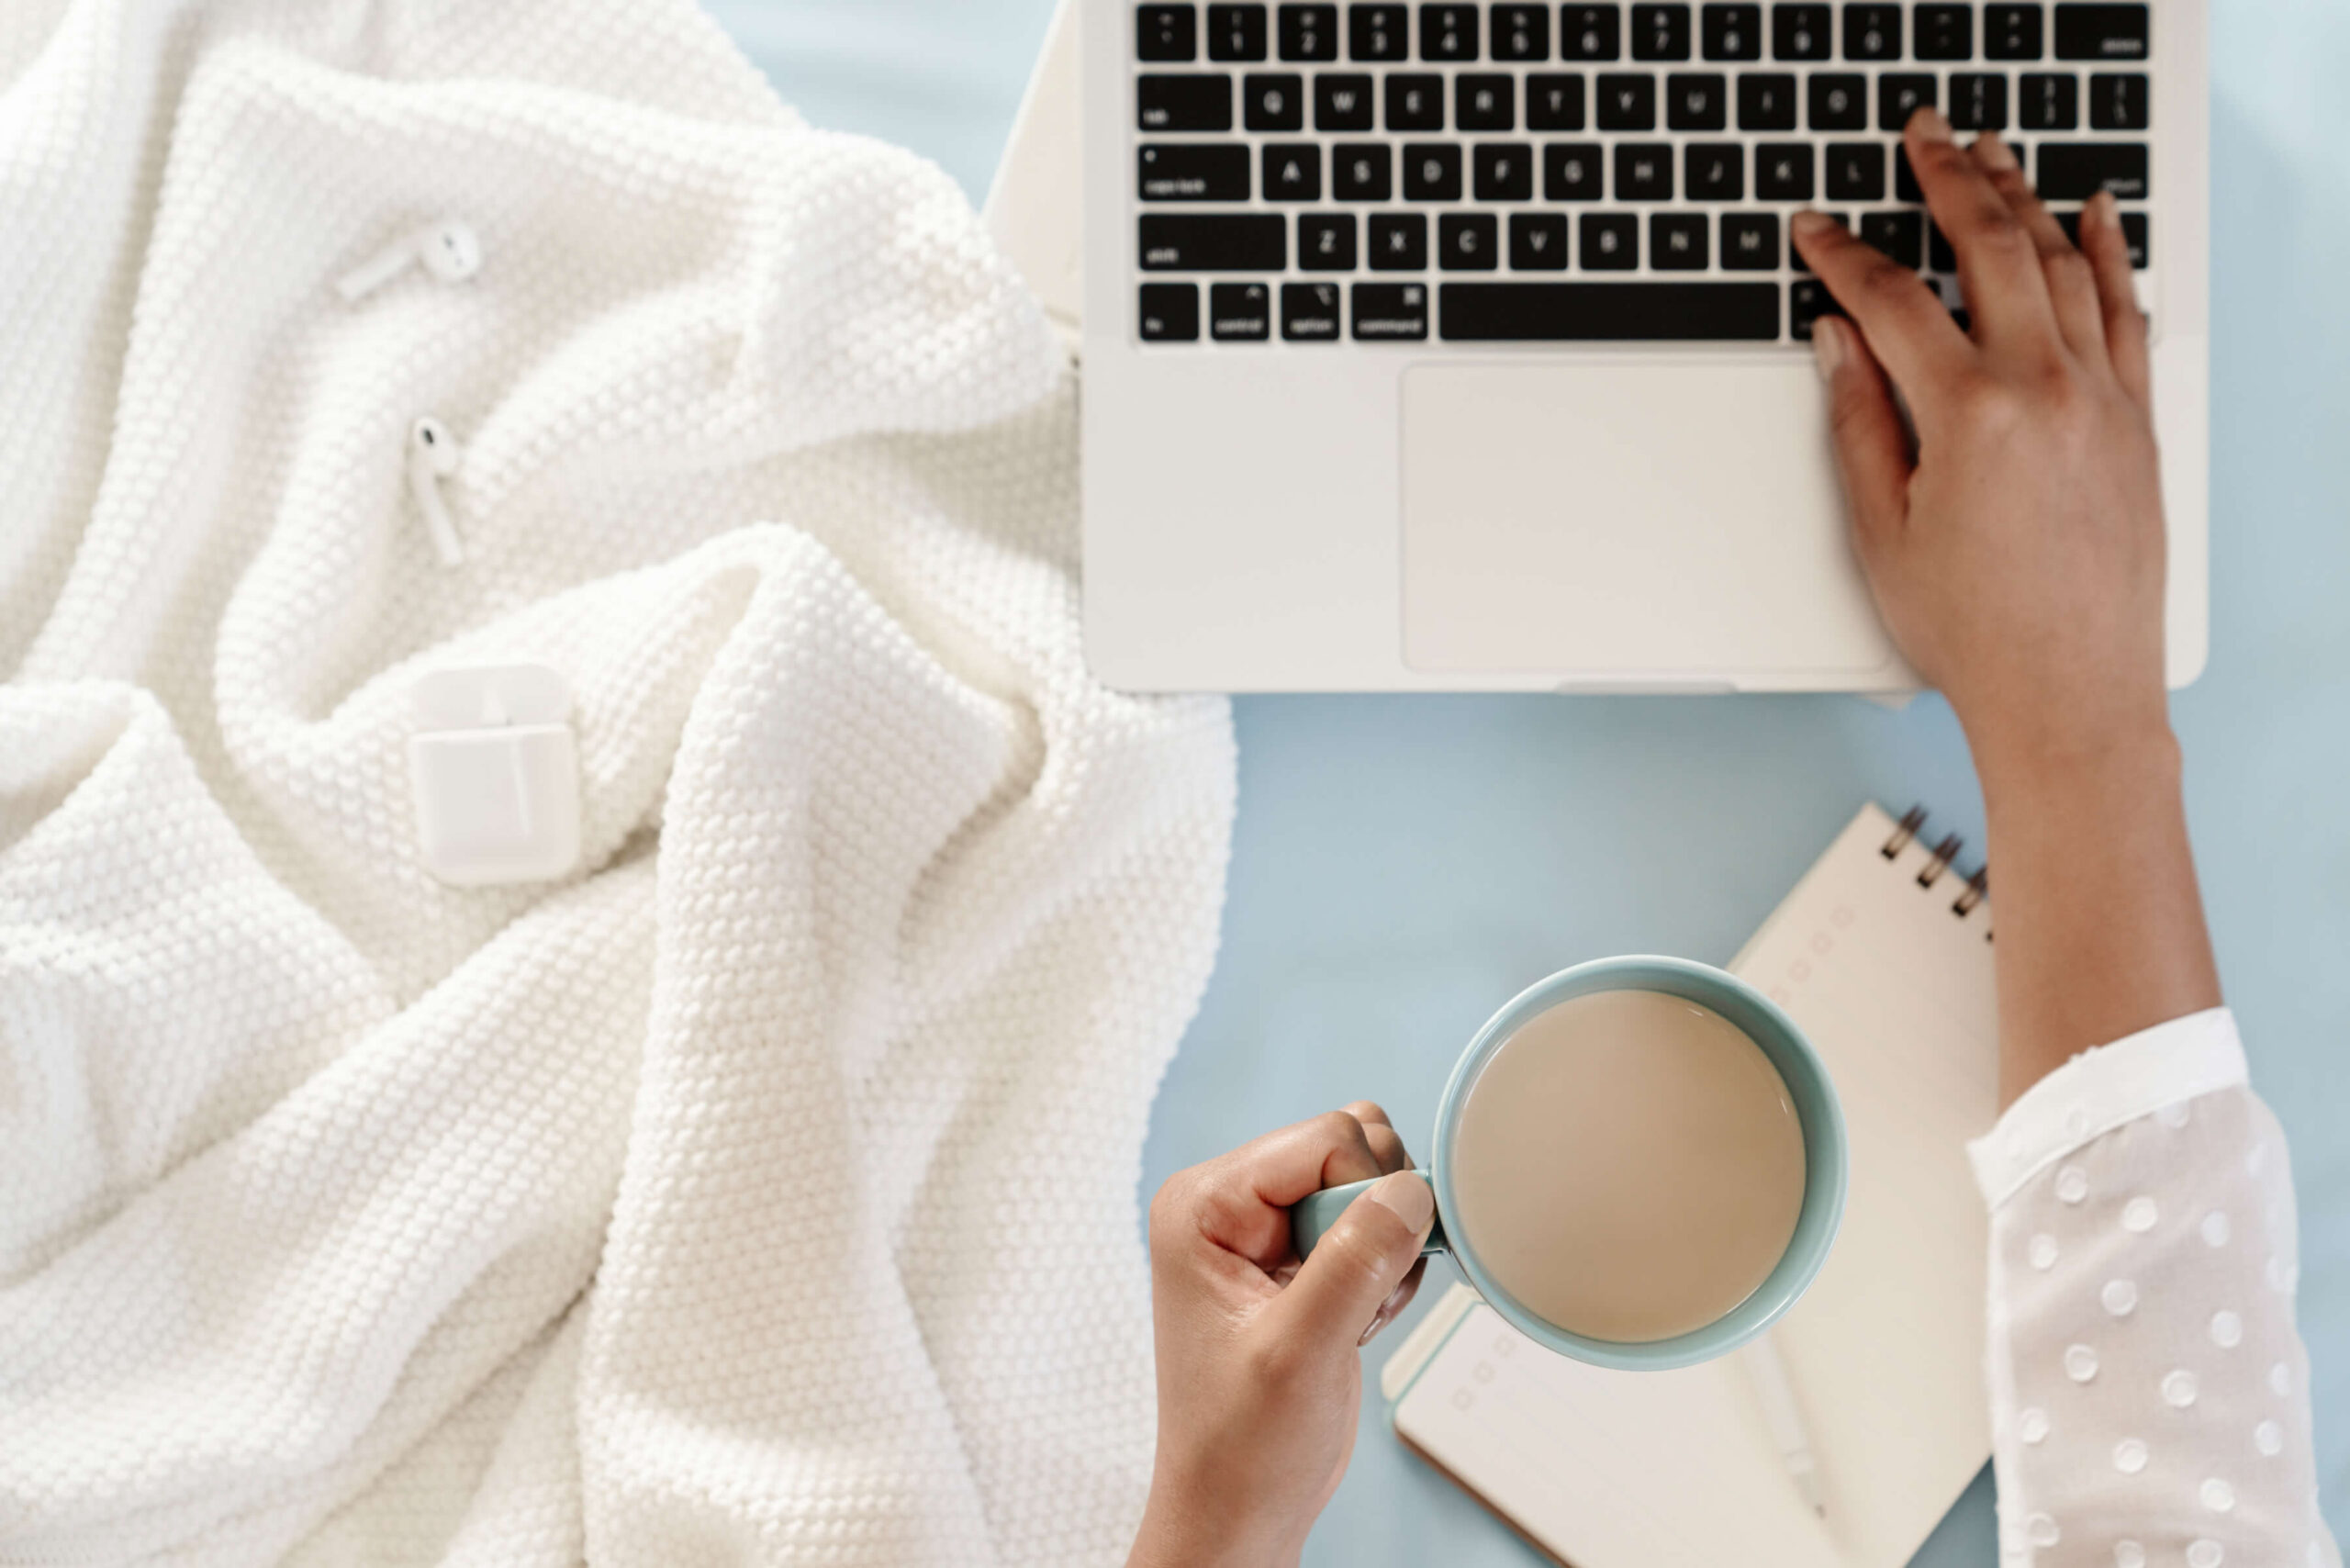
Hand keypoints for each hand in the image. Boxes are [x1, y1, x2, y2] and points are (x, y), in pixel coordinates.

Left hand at [1126, 1106, 1433, 1567]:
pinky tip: (1353, 1326)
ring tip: (1348, 1319)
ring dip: (1385, 1253)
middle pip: (1351, 1149)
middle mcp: (1229, 1203)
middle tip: (1351, 1298)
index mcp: (1202, 1204)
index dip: (1364, 1196)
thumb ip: (1354, 1263)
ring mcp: (1267, 1231)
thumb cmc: (1240, 1446)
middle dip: (1377, 1222)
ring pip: (1372, 1185)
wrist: (1239, 1509)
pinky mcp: (1301, 1261)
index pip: (1323, 1139)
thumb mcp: (1299, 1352)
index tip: (1357, 1275)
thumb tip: (1410, 1189)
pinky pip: (1376, 1228)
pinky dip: (1386, 1276)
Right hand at [1797, 110, 2219, 1101]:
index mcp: (1968, 415)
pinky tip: (2094, 216)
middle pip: (1989, 246)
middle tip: (1921, 136)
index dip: (1843, 255)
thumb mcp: (1880, 530)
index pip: (1889, 302)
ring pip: (2062, 262)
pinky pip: (2124, 309)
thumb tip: (1839, 342)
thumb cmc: (1973, 633)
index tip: (1816, 231)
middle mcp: (2045, 389)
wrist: (2071, 693)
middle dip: (1948, 179)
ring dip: (2023, 197)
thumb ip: (1857, 421)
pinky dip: (2108, 253)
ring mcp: (2101, 397)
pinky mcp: (2135, 419)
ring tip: (1992, 154)